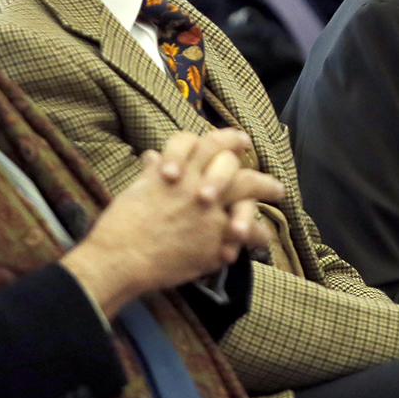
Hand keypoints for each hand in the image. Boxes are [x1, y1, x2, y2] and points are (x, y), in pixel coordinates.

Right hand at [61, 131, 282, 316]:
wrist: (119, 258)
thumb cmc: (120, 225)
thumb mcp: (136, 190)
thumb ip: (151, 173)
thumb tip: (152, 156)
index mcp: (175, 170)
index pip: (205, 142)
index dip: (225, 138)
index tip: (239, 139)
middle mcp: (195, 183)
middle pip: (230, 161)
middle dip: (246, 155)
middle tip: (257, 156)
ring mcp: (208, 209)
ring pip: (245, 190)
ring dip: (265, 187)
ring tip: (279, 190)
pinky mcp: (214, 236)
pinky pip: (244, 232)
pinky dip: (256, 235)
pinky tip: (264, 237)